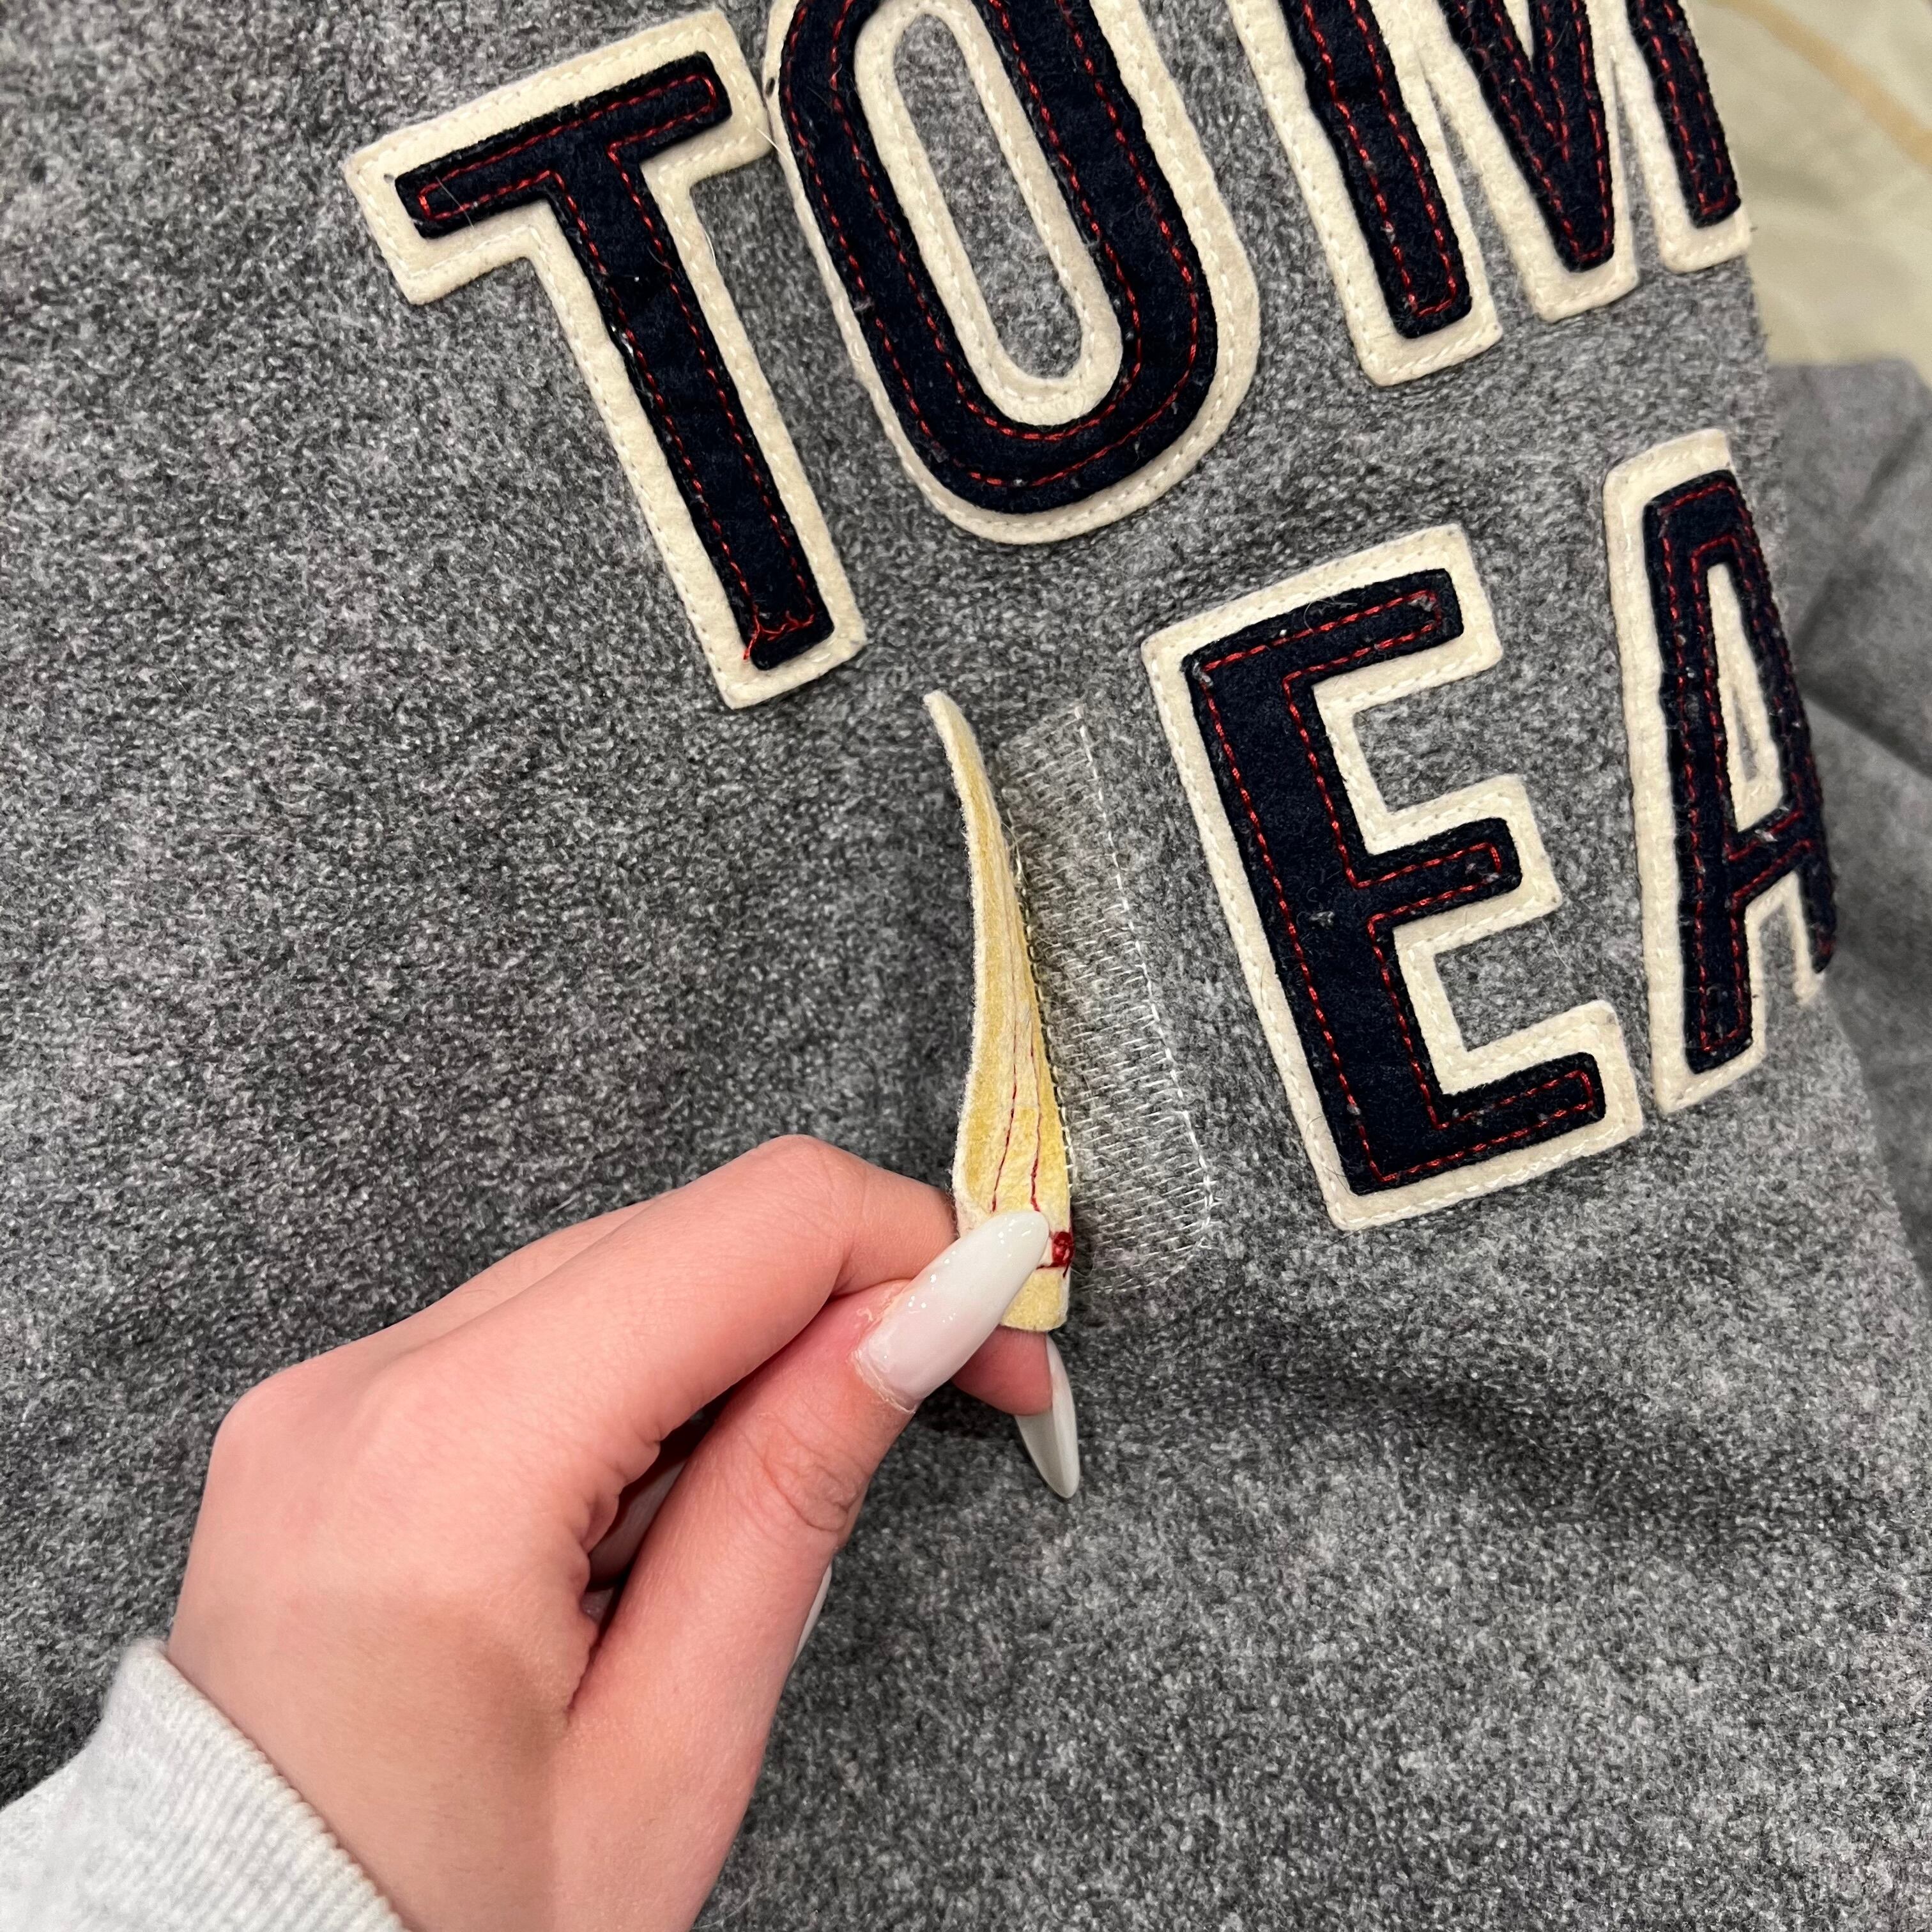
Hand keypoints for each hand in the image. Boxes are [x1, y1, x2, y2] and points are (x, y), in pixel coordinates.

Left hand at [166, 1137, 1052, 1930]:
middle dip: (847, 1286)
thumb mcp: (666, 1756)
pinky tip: (674, 1495)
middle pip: (680, 1228)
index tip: (1008, 1325)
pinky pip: (533, 1329)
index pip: (745, 1230)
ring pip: (613, 1267)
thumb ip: (788, 1500)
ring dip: (746, 1335)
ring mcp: (332, 1389)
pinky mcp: (330, 1415)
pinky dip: (645, 1373)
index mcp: (453, 1459)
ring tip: (798, 1480)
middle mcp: (367, 1380)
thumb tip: (915, 1319)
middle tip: (961, 1387)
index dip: (911, 1247)